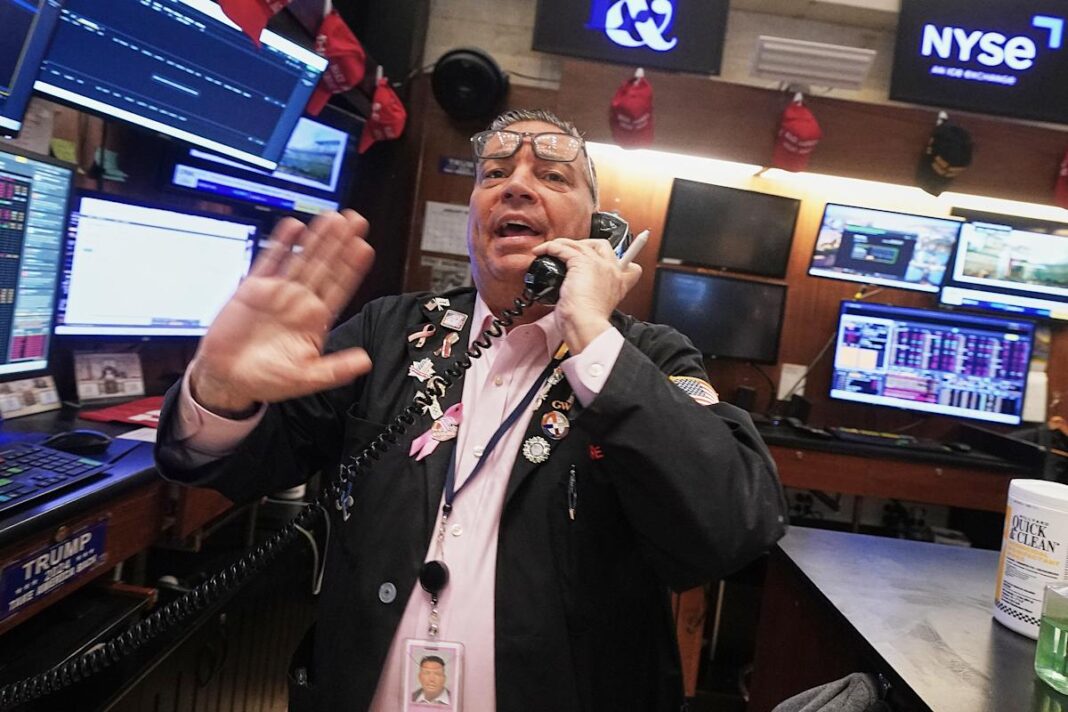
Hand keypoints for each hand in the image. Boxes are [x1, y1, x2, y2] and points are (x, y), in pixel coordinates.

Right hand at [189, 210, 375, 415]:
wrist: (229, 379)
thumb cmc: (269, 379)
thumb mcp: (307, 378)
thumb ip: (336, 369)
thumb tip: (366, 361)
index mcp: (316, 319)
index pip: (340, 288)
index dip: (352, 268)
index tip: (365, 248)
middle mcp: (300, 301)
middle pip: (325, 266)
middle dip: (340, 243)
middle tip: (357, 221)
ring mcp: (278, 292)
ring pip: (301, 258)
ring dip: (317, 238)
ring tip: (333, 218)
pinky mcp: (253, 289)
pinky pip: (269, 260)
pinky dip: (281, 243)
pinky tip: (294, 226)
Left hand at [530, 238, 640, 352]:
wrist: (585, 324)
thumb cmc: (588, 322)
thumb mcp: (597, 309)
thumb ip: (594, 297)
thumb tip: (577, 293)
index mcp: (620, 283)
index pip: (630, 266)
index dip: (617, 260)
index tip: (602, 264)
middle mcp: (612, 271)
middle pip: (603, 245)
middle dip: (586, 244)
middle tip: (572, 254)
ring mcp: (598, 264)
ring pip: (580, 244)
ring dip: (563, 244)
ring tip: (551, 249)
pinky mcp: (581, 262)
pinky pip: (564, 248)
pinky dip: (551, 247)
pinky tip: (543, 251)